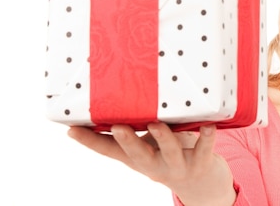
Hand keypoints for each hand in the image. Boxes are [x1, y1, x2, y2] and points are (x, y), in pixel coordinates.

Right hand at [68, 123, 235, 205]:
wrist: (203, 185)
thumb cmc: (171, 154)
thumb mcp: (150, 144)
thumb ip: (137, 125)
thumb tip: (115, 94)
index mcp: (138, 159)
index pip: (109, 151)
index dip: (89, 142)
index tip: (71, 129)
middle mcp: (154, 165)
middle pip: (137, 154)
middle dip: (127, 141)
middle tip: (118, 127)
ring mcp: (177, 166)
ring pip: (170, 152)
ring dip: (163, 138)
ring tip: (158, 124)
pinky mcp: (201, 163)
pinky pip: (204, 149)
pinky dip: (207, 137)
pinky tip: (208, 125)